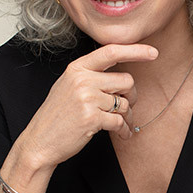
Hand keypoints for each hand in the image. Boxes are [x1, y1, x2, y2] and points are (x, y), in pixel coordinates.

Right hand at [14, 43, 157, 170]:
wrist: (39, 141)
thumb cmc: (57, 116)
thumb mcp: (68, 87)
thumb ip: (91, 77)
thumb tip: (124, 79)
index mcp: (76, 69)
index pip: (111, 52)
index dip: (135, 50)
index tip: (153, 52)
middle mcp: (82, 80)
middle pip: (126, 80)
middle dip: (130, 95)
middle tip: (126, 107)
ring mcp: (86, 98)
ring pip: (124, 103)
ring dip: (127, 116)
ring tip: (121, 124)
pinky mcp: (91, 118)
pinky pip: (119, 121)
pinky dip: (124, 130)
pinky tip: (122, 134)